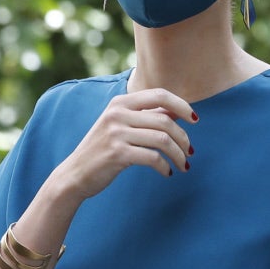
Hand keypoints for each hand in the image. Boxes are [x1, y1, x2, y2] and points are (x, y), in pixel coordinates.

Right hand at [55, 87, 195, 199]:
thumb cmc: (102, 150)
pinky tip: (167, 173)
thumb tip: (178, 111)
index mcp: (120, 103)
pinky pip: (153, 158)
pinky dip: (165, 167)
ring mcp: (116, 133)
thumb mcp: (120, 126)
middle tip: (190, 152)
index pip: (159, 94)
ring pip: (162, 140)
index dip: (181, 105)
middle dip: (183, 138)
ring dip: (178, 154)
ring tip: (184, 165)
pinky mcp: (117, 153)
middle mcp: (117, 114)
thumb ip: (146, 116)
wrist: (74, 174)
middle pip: (165, 120)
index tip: (195, 119)